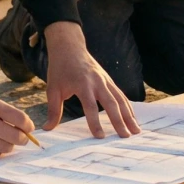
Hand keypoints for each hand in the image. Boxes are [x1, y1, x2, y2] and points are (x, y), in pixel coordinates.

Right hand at [0, 89, 32, 158]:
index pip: (21, 119)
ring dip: (9, 145)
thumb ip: (1, 111)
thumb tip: (22, 126)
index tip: (28, 128)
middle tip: (21, 138)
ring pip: (7, 148)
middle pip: (17, 137)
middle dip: (23, 139)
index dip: (28, 126)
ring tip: (5, 140)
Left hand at [42, 22, 141, 137]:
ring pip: (120, 99)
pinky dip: (128, 107)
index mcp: (82, 84)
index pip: (90, 106)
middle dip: (119, 120)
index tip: (100, 137)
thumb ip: (53, 110)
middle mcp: (97, 82)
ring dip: (129, 115)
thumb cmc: (59, 69)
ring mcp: (105, 80)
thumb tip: (47, 129)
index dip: (95, 122)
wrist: (69, 46)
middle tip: (125, 137)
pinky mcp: (109, 80)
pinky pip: (121, 95)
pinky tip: (133, 119)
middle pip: (111, 103)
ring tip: (136, 131)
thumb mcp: (52, 89)